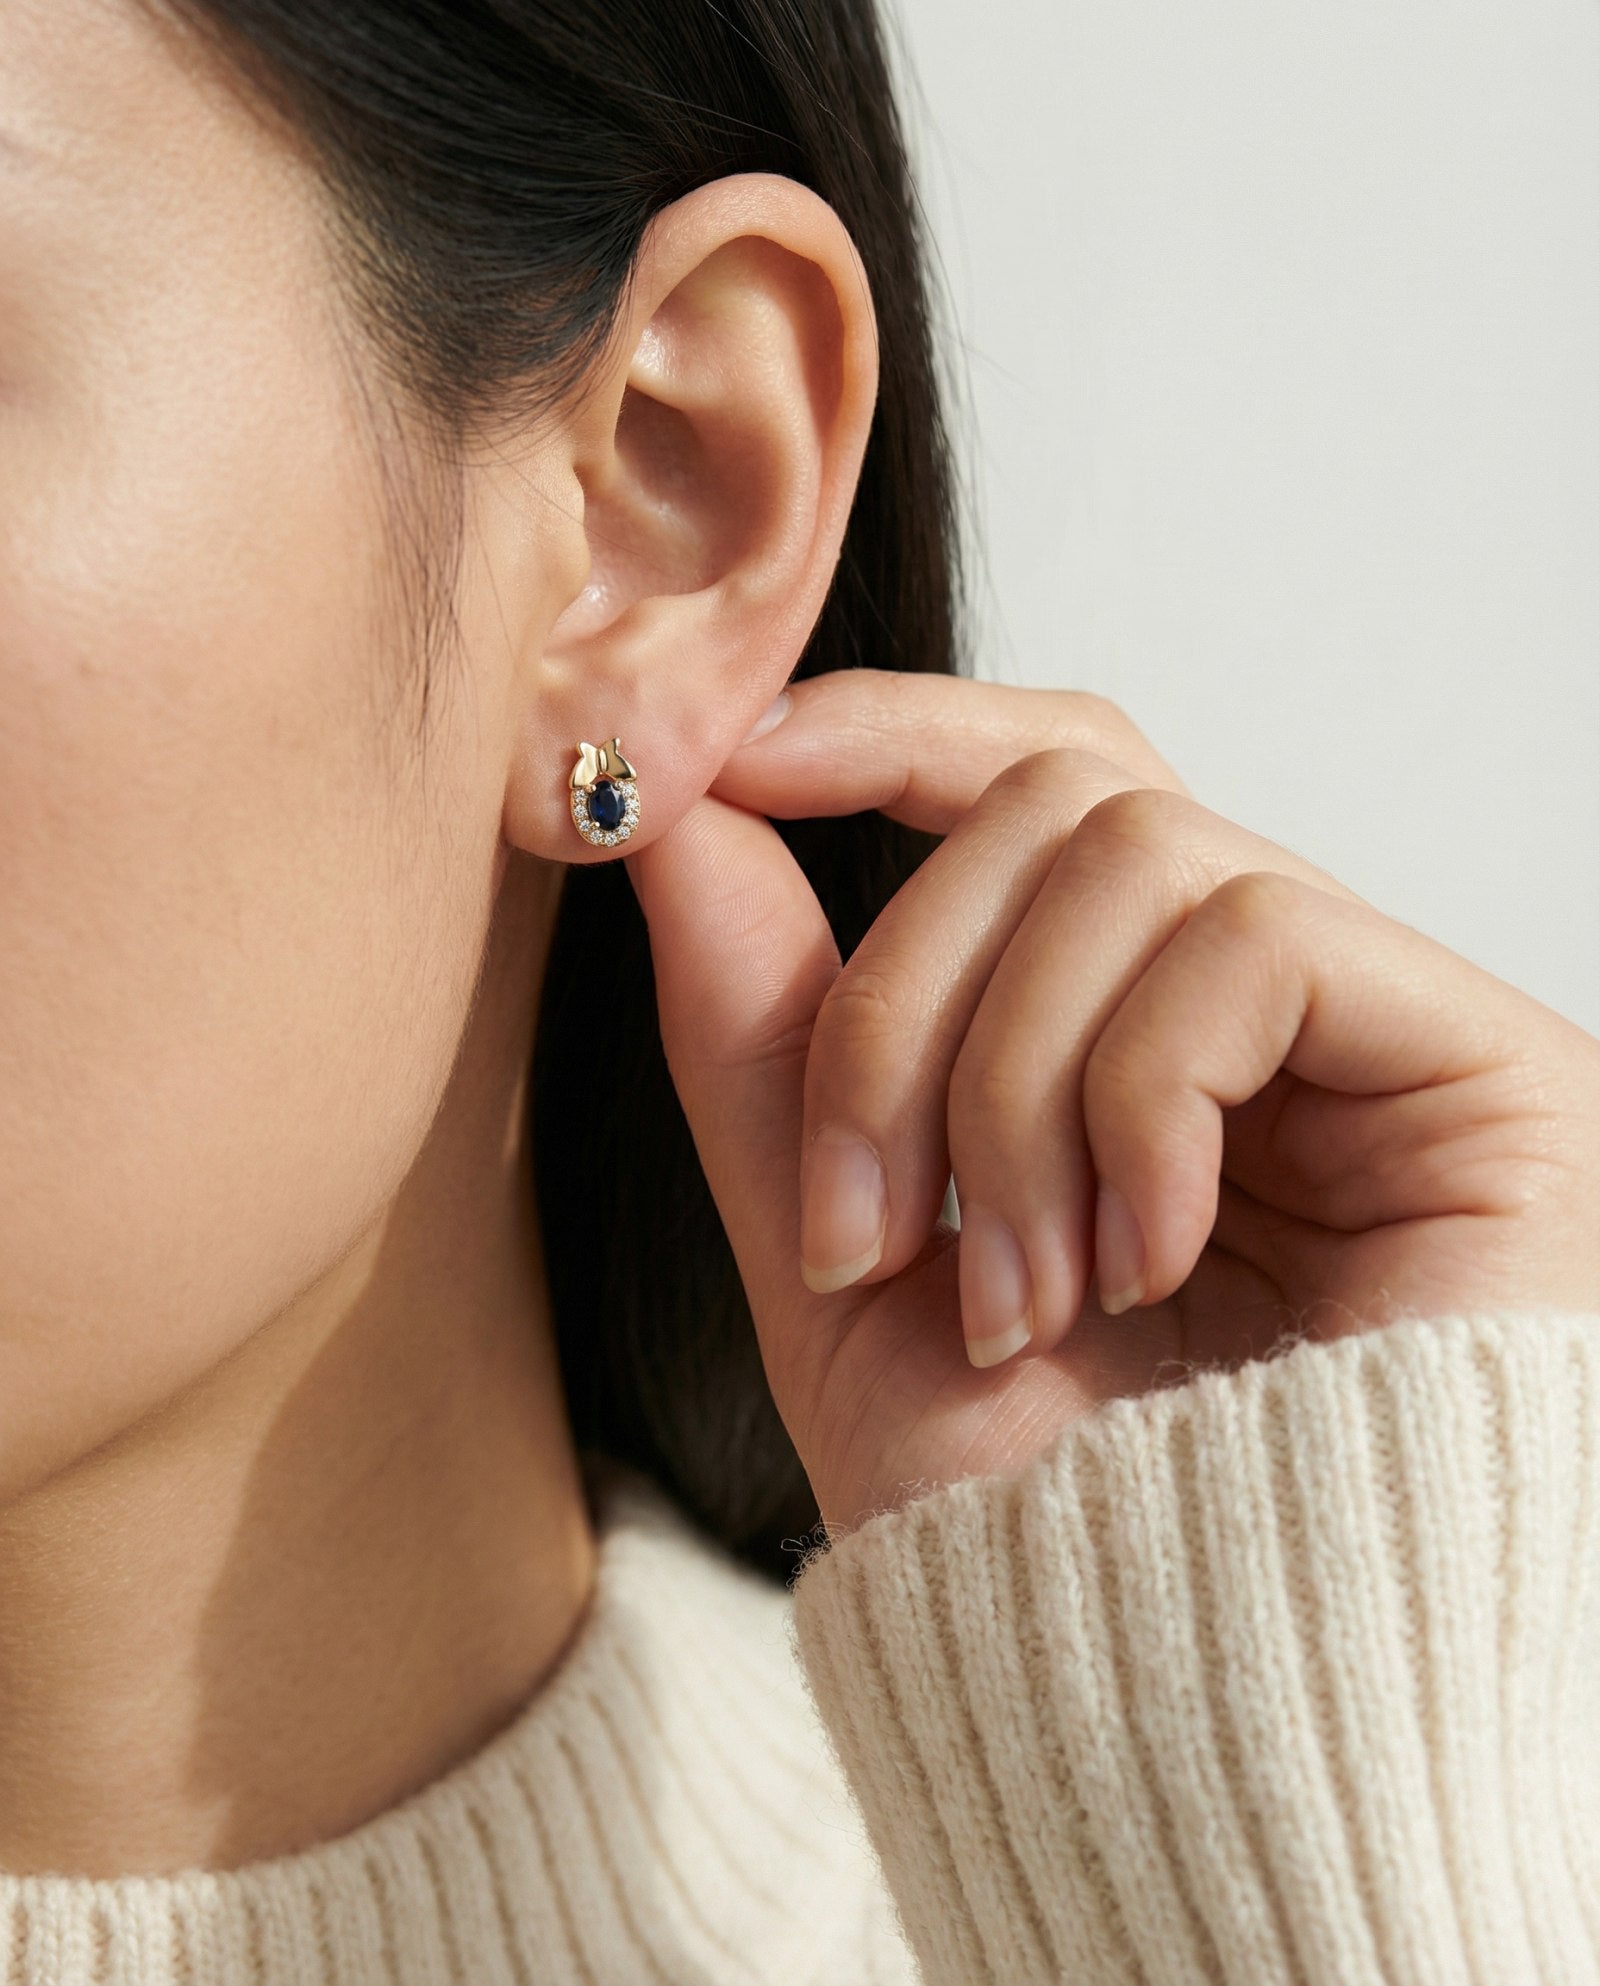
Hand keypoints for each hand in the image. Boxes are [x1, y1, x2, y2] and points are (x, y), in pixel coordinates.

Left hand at [626, 670, 1599, 1535]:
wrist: (1213, 1720)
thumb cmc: (1047, 1524)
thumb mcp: (846, 1267)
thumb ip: (766, 1041)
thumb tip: (676, 827)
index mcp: (1131, 1030)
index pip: (1040, 781)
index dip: (892, 732)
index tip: (728, 763)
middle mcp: (1266, 1004)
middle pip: (1057, 802)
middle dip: (902, 1004)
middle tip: (873, 1231)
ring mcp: (1377, 1022)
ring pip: (1133, 852)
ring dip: (1012, 1085)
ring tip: (1025, 1294)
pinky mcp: (1480, 1059)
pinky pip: (1251, 941)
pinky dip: (1136, 1104)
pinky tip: (1149, 1264)